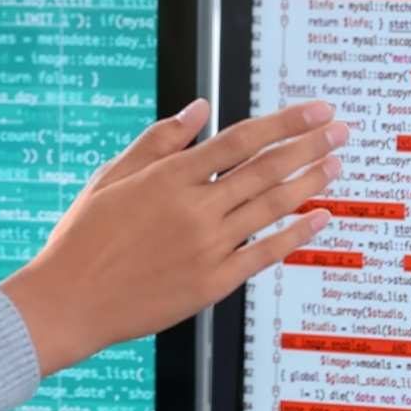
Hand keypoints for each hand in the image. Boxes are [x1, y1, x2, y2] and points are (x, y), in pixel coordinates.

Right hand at [0, 98, 347, 376]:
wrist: (69, 300)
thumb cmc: (83, 236)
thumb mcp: (111, 178)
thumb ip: (158, 142)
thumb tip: (200, 109)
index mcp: (168, 177)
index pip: (240, 140)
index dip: (284, 122)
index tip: (316, 110)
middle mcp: (194, 208)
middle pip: (265, 168)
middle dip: (309, 145)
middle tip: (341, 130)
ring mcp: (207, 247)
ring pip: (271, 206)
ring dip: (309, 183)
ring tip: (337, 165)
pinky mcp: (213, 283)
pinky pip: (265, 253)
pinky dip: (296, 234)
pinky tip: (319, 217)